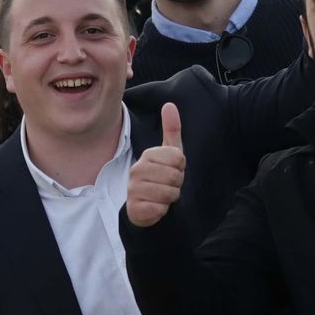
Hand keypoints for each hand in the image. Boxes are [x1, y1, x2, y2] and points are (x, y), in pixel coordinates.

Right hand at [126, 103, 184, 226]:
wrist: (144, 207)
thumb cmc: (160, 177)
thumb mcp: (169, 153)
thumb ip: (171, 129)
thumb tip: (170, 104)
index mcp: (148, 155)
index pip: (178, 158)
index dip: (181, 168)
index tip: (172, 170)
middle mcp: (137, 170)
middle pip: (175, 176)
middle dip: (177, 184)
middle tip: (167, 185)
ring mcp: (133, 189)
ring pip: (169, 193)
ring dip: (171, 198)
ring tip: (162, 196)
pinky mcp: (135, 208)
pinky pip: (160, 208)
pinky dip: (162, 210)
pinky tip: (155, 207)